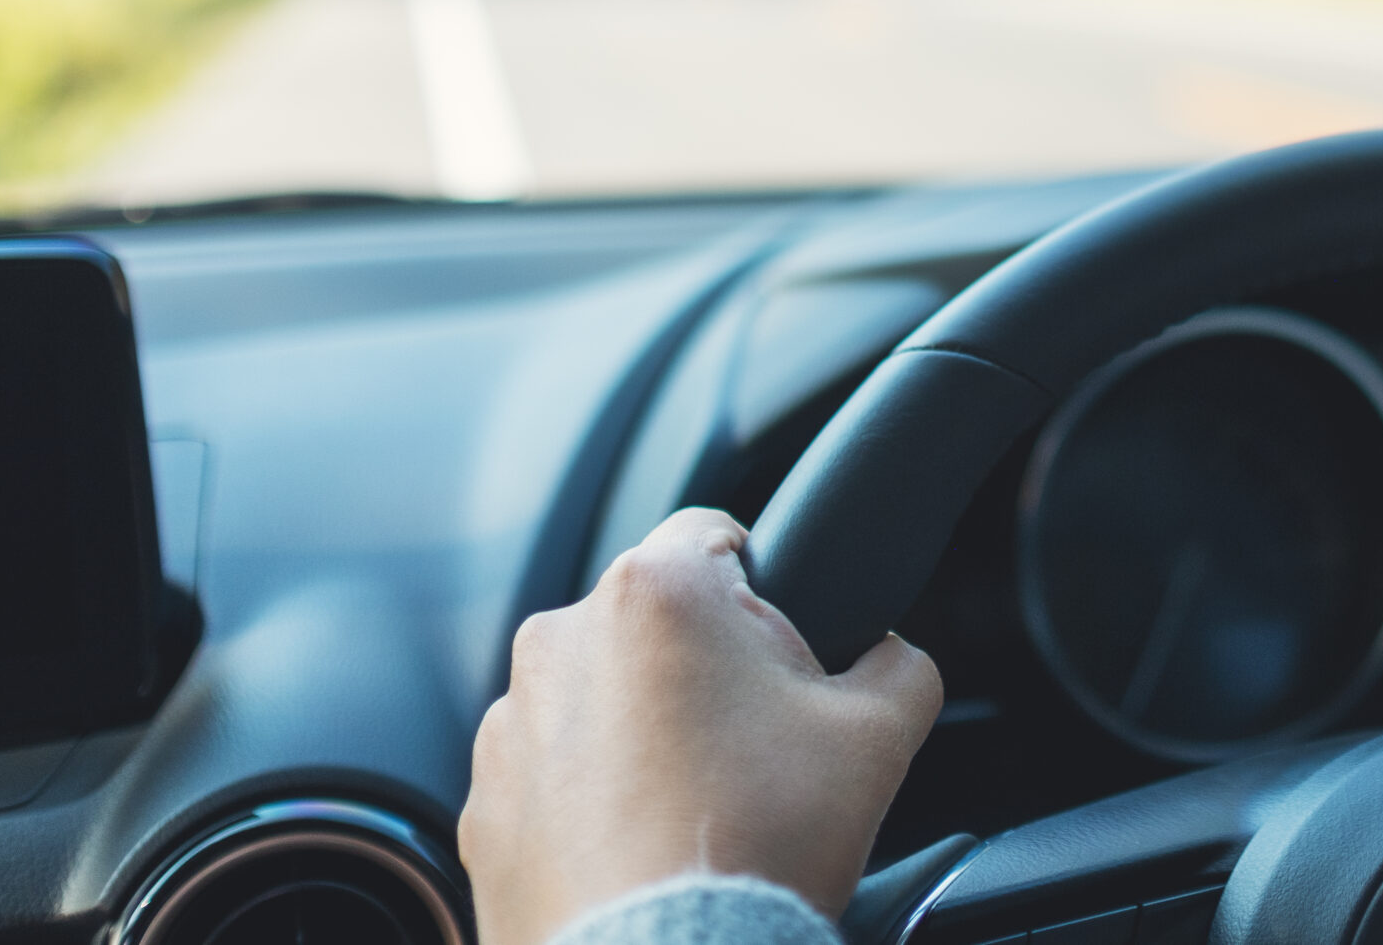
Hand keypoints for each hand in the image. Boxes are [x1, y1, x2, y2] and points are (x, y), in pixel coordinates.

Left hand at [460, 509, 942, 944]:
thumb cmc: (757, 846)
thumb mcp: (878, 737)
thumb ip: (898, 662)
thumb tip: (888, 656)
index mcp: (655, 591)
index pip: (718, 533)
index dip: (768, 589)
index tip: (784, 658)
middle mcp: (561, 640)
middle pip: (656, 621)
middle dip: (704, 668)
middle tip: (754, 748)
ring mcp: (509, 726)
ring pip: (599, 697)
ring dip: (643, 731)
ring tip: (695, 810)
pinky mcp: (483, 804)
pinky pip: (551, 775)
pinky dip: (591, 800)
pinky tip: (643, 849)